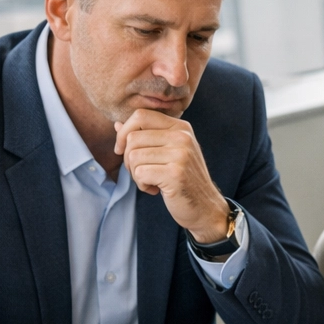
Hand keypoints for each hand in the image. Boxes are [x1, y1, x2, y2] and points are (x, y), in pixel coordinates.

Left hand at [114, 110, 230, 243]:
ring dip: (135, 174)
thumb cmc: (183, 180)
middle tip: (141, 172)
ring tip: (151, 182)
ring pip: (133, 157)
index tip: (122, 150)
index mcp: (181, 127)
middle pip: (133, 138)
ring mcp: (181, 154)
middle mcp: (183, 137)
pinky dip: (142, 185)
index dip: (124, 132)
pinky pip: (140, 173)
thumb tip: (117, 124)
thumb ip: (145, 137)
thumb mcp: (168, 153)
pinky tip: (155, 189)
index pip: (141, 116)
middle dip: (128, 159)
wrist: (205, 207)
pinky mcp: (176, 173)